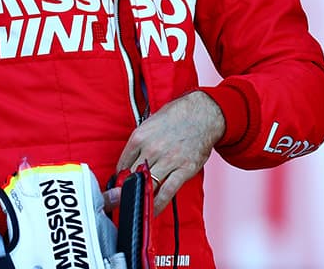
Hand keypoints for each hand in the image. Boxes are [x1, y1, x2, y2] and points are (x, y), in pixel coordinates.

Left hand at [115, 91, 225, 214]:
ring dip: (141, 199)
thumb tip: (128, 163)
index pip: (121, 165)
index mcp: (139, 137)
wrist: (204, 113)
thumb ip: (139, 143)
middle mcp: (152, 149)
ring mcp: (168, 160)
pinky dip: (158, 205)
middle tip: (124, 201)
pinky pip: (167, 193)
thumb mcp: (151, 123)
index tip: (119, 186)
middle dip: (126, 191)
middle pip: (132, 178)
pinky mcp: (184, 169)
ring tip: (137, 208)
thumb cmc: (177, 116)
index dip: (119, 178)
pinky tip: (153, 211)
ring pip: (148, 187)